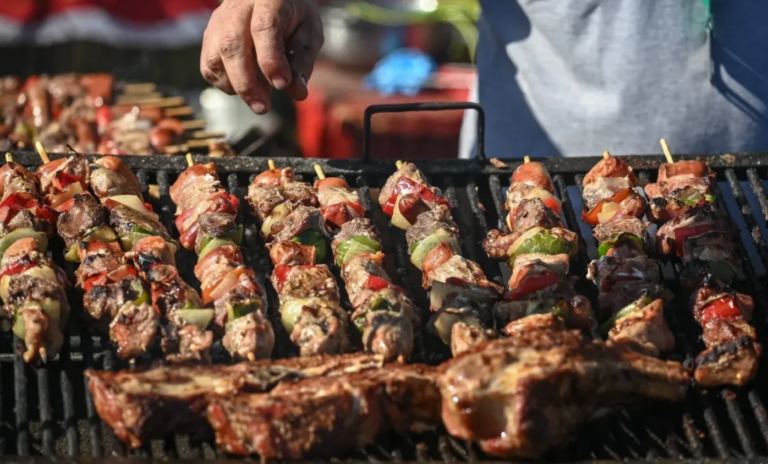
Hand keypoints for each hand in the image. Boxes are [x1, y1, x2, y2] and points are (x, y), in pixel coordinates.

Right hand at [201, 0, 322, 113]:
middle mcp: (238, 8)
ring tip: (258, 98)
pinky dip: (224, 83)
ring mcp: (220, 21)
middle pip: (232, 45)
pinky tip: (244, 86)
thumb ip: (303, 61)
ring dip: (235, 86)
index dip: (271, 60)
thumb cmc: (293, 16)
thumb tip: (297, 93)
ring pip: (215, 57)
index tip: (282, 84)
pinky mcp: (210, 36)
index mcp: (268, 1)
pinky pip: (208, 65)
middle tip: (263, 107)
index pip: (264, 29)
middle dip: (247, 83)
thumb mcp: (309, 32)